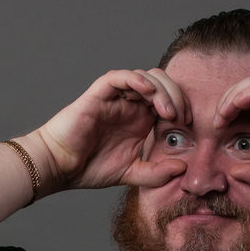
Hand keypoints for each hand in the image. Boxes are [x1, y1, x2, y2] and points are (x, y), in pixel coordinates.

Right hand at [35, 69, 188, 191]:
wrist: (60, 167)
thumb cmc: (90, 167)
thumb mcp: (132, 174)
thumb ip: (157, 173)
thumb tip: (183, 168)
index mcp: (140, 120)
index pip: (168, 100)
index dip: (182, 106)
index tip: (189, 124)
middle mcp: (130, 105)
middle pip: (161, 84)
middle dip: (176, 96)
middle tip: (181, 117)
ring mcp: (115, 98)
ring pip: (145, 77)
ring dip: (161, 90)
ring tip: (167, 112)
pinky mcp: (98, 95)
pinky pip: (119, 77)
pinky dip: (136, 79)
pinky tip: (148, 92)